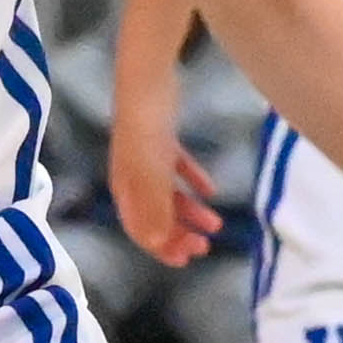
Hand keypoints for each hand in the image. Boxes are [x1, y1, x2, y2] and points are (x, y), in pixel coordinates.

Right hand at [110, 95, 222, 265]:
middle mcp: (133, 179)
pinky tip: (210, 189)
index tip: (187, 259)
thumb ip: (154, 208)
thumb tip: (158, 243)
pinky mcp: (162, 140)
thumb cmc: (145, 132)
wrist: (146, 83)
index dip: (162, 248)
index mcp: (125, 191)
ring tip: (216, 223)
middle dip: (179, 234)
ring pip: (169, 196)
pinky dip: (193, 181)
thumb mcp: (151, 175)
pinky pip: (178, 170)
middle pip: (156, 216)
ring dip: (191, 212)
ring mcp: (147, 159)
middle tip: (205, 246)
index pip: (140, 230)